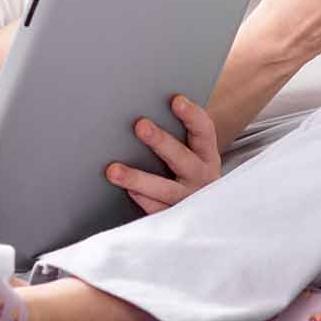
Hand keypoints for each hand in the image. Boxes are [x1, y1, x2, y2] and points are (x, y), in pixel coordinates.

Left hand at [105, 96, 220, 215]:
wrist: (205, 217)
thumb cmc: (188, 175)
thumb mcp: (192, 156)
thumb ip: (174, 137)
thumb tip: (140, 118)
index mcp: (207, 155)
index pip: (204, 131)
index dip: (192, 115)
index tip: (176, 100)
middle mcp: (202, 177)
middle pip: (182, 158)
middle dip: (161, 141)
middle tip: (140, 125)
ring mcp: (190, 201)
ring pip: (164, 189)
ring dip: (138, 178)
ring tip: (113, 170)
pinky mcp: (176, 220)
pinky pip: (158, 211)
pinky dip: (142, 199)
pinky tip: (128, 190)